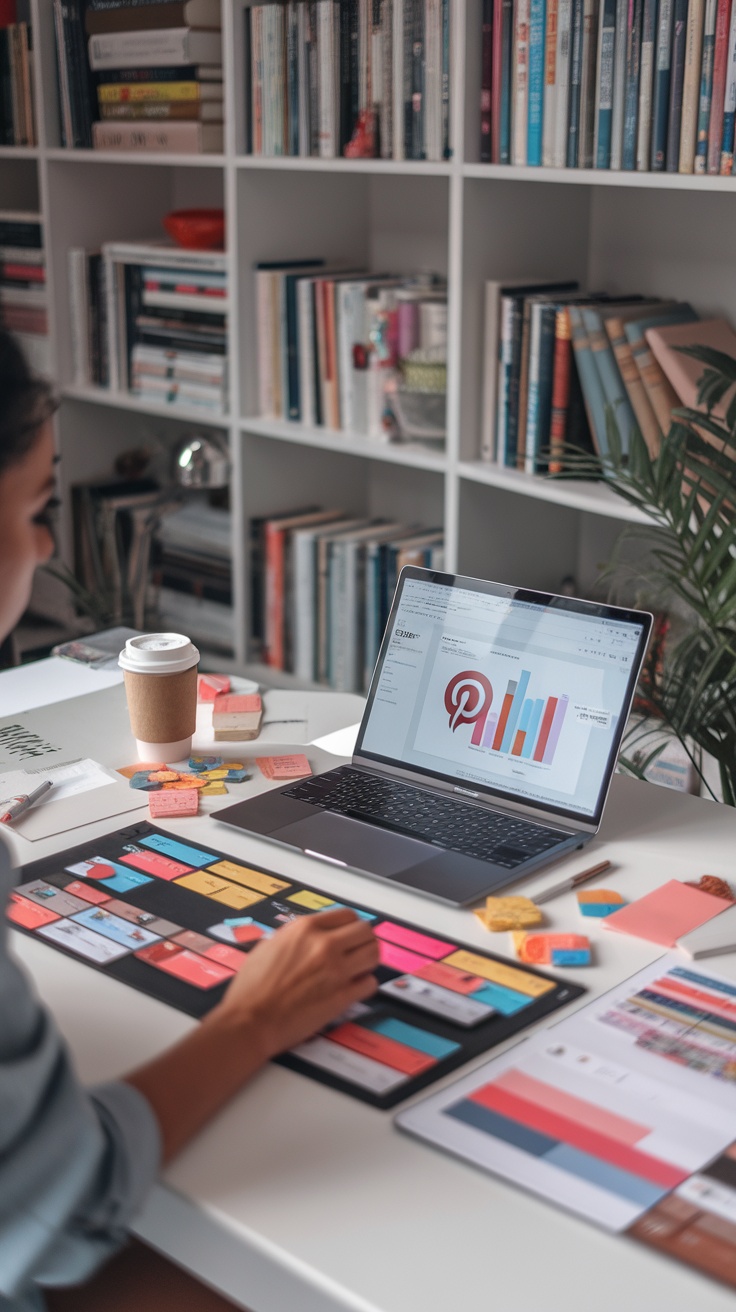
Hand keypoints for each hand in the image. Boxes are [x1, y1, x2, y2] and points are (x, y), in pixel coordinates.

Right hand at [213, 908, 379, 1058]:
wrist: (250, 1021)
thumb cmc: (252, 988)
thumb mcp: (268, 946)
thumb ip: (293, 937)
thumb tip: (305, 937)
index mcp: (305, 929)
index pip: (347, 915)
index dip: (350, 926)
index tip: (349, 934)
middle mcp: (324, 945)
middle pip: (365, 931)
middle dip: (364, 940)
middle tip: (358, 950)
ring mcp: (336, 970)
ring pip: (373, 954)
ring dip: (369, 960)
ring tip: (359, 968)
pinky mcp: (342, 997)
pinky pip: (370, 983)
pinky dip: (365, 985)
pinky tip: (354, 988)